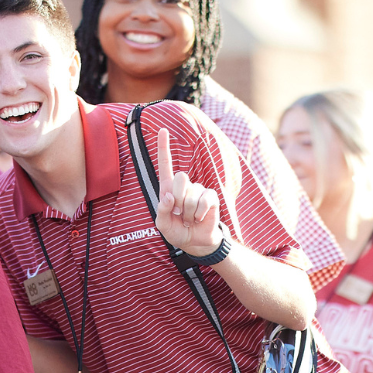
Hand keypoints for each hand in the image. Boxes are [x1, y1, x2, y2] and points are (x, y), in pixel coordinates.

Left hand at [152, 128, 224, 257]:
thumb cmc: (177, 231)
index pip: (165, 164)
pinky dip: (200, 213)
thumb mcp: (162, 225)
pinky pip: (205, 200)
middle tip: (179, 214)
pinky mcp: (211, 197)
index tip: (163, 129)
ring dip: (189, 212)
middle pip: (181, 177)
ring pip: (192, 194)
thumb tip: (169, 197)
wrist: (195, 242)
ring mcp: (199, 190)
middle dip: (179, 198)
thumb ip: (161, 211)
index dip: (164, 147)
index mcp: (168, 188)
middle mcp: (184, 186)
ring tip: (189, 219)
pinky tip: (200, 218)